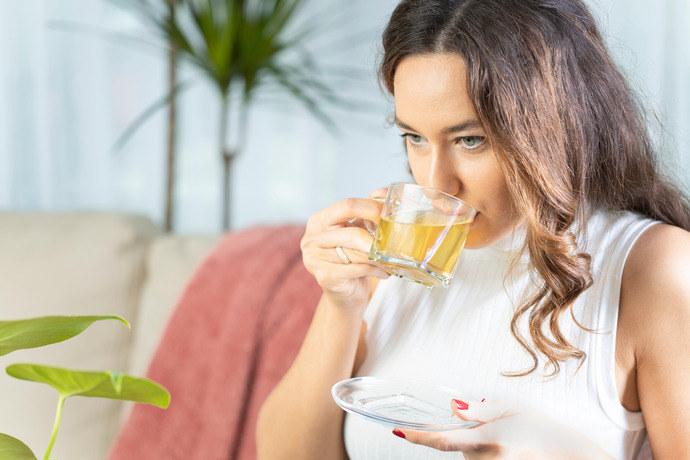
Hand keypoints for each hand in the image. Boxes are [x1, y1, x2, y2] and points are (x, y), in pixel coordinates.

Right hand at [300, 189, 388, 309]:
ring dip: (378, 258)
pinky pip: (358, 269)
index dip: (371, 209)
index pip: (347, 205)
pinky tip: (383, 272)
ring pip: (357, 253)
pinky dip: (375, 270)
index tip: (388, 216)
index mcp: (319, 220)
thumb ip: (366, 210)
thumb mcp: (356, 229)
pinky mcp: (325, 276)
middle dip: (376, 239)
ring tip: (391, 260)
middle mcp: (312, 238)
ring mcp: (315, 258)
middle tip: (394, 243)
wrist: (343, 292)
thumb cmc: (350, 258)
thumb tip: (384, 192)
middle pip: (352, 233)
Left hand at [392, 399, 612, 459]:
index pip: (444, 440)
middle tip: (490, 427)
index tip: (397, 432)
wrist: (569, 454)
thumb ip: (477, 410)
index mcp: (490, 440)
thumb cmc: (541, 429)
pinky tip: (504, 448)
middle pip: (457, 448)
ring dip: (476, 447)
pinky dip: (485, 454)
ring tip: (504, 439)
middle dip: (464, 436)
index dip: (418, 437)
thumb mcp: (509, 410)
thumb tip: (452, 406)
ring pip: (469, 457)